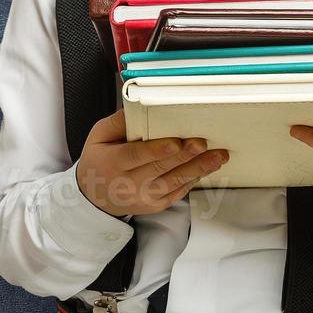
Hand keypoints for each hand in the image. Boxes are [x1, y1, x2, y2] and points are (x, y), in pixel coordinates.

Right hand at [75, 109, 229, 216]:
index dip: (156, 150)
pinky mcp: (156, 205)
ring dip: (198, 168)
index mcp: (112, 163)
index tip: (175, 143)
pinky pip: (178, 191)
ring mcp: (143, 197)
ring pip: (174, 182)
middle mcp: (128, 183)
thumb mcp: (98, 137)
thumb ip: (118, 122)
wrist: (95, 198)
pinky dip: (194, 179)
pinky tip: (208, 167)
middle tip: (203, 143)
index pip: (135, 156)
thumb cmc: (100, 161)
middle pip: (160, 169)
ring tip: (217, 156)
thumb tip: (138, 107)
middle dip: (184, 156)